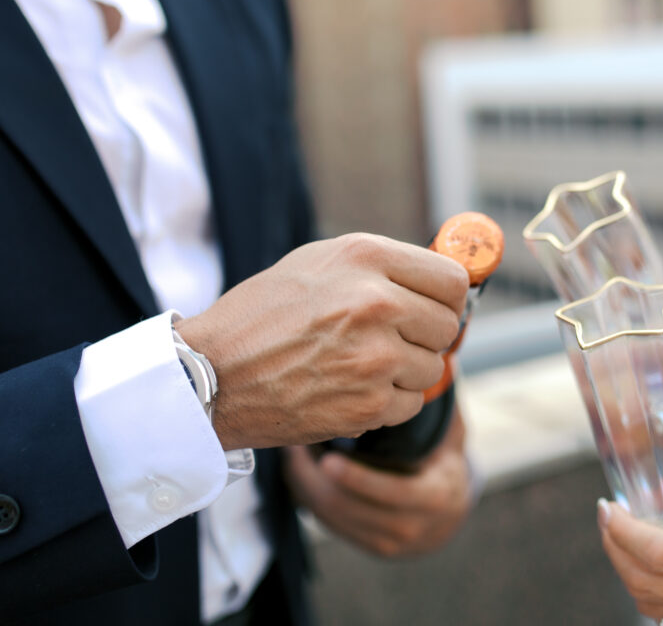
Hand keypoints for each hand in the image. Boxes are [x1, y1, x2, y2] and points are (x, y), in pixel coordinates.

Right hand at [178, 233, 468, 449]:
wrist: (211, 375)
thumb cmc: (263, 316)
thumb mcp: (320, 263)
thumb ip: (384, 267)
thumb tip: (448, 283)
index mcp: (367, 257)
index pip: (452, 281)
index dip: (448, 298)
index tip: (437, 307)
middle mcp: (377, 303)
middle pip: (448, 326)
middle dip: (426, 335)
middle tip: (392, 339)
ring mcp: (375, 357)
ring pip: (432, 369)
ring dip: (406, 372)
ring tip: (360, 364)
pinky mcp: (368, 404)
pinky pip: (410, 403)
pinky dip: (388, 402)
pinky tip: (351, 390)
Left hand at [284, 413, 472, 556]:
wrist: (451, 510)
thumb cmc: (444, 460)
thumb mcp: (451, 435)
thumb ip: (442, 404)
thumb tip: (442, 360)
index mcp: (437, 496)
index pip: (394, 493)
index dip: (358, 479)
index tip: (328, 457)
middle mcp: (414, 527)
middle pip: (351, 509)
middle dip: (316, 480)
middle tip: (295, 446)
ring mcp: (389, 542)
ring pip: (333, 518)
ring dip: (306, 486)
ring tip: (291, 452)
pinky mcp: (368, 545)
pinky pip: (330, 524)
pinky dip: (309, 497)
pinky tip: (298, 470)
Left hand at [598, 443, 662, 624]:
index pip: (657, 552)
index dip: (621, 532)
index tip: (608, 508)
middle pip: (642, 584)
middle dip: (614, 551)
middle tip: (610, 522)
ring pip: (654, 607)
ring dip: (630, 575)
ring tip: (627, 543)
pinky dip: (655, 596)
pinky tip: (658, 570)